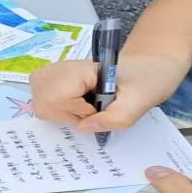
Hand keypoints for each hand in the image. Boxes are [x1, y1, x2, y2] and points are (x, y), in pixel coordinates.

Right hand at [29, 52, 191, 131]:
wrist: (152, 64)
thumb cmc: (149, 79)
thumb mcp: (140, 103)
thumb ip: (113, 119)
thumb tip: (82, 128)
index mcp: (86, 68)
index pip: (56, 95)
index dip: (76, 111)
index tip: (97, 108)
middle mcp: (66, 66)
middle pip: (42, 98)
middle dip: (65, 114)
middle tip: (90, 110)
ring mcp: (59, 70)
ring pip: (39, 99)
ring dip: (60, 112)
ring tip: (84, 108)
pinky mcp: (58, 77)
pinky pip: (43, 96)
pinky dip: (58, 108)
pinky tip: (77, 104)